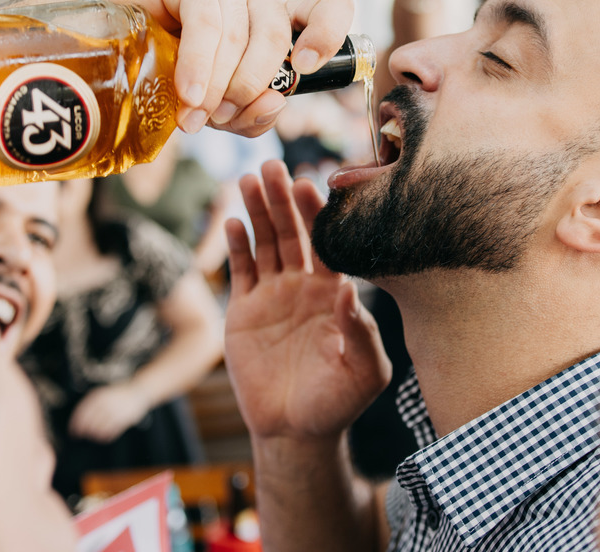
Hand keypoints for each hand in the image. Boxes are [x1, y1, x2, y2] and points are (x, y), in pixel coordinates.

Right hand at [12, 0, 353, 137]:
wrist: (108, 51)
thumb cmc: (171, 77)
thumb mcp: (223, 107)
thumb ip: (254, 112)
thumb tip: (273, 103)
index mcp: (281, 20)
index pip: (331, 6)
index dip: (330, 34)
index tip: (306, 68)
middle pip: (278, 40)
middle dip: (248, 90)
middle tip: (217, 120)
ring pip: (240, 37)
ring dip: (218, 86)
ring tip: (193, 115)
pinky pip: (207, 22)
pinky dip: (199, 64)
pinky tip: (188, 92)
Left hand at [68, 382, 151, 442]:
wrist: (138, 391)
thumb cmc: (117, 394)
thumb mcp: (102, 393)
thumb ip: (90, 404)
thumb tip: (78, 420)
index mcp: (98, 396)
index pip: (82, 412)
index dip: (75, 424)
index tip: (72, 431)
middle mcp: (106, 404)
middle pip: (89, 422)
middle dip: (83, 431)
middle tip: (81, 435)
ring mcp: (115, 412)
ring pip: (99, 429)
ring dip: (94, 434)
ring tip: (93, 435)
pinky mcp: (124, 419)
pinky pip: (111, 432)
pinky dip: (105, 436)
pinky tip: (103, 437)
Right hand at [224, 160, 390, 441]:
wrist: (295, 431)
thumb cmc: (338, 402)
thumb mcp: (365, 372)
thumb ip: (362, 333)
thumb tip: (351, 293)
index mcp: (335, 293)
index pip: (327, 244)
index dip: (317, 215)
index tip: (309, 185)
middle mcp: (304, 285)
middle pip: (293, 233)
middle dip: (282, 200)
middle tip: (273, 167)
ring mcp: (273, 295)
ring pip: (265, 243)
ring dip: (258, 211)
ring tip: (249, 180)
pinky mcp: (244, 310)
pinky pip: (241, 270)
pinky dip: (237, 245)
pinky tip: (234, 222)